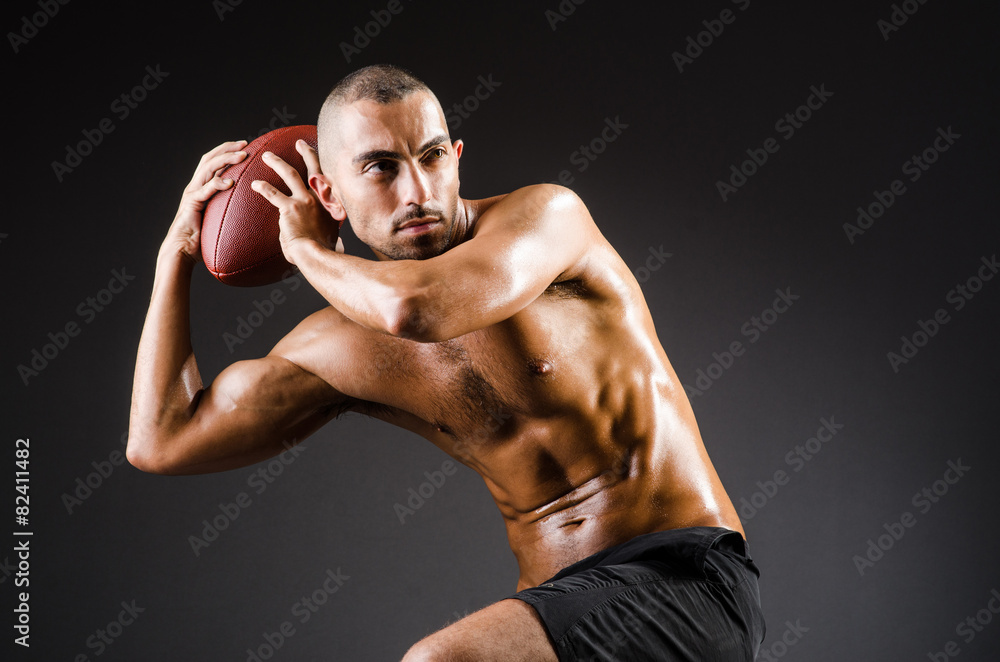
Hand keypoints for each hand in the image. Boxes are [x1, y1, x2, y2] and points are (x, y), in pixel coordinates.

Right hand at [162, 140, 248, 262]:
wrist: (182, 250)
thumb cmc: (202, 238)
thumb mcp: (219, 218)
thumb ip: (229, 209)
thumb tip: (251, 211)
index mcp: (202, 187)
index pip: (214, 162)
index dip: (227, 151)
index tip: (245, 146)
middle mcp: (196, 186)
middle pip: (210, 159)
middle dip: (228, 148)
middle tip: (245, 143)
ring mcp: (192, 192)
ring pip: (208, 169)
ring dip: (226, 159)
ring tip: (242, 155)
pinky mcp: (191, 203)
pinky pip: (205, 190)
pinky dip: (217, 184)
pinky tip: (230, 182)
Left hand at [251, 140, 343, 264]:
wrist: (317, 255)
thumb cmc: (323, 250)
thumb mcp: (333, 235)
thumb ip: (330, 230)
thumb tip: (337, 242)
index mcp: (330, 203)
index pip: (327, 179)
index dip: (322, 166)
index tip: (318, 157)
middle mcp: (319, 198)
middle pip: (313, 168)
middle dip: (306, 152)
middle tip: (299, 142)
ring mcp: (305, 202)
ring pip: (290, 175)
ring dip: (277, 163)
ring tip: (267, 156)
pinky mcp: (290, 209)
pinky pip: (273, 194)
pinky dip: (263, 188)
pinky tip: (255, 184)